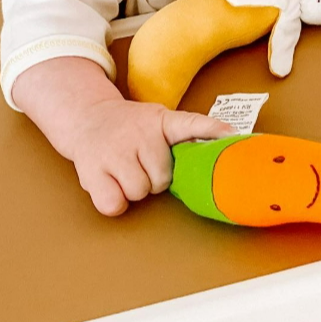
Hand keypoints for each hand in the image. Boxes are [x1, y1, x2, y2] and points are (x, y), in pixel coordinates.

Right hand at [11, 56, 235, 214]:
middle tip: (142, 163)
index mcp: (162, 120)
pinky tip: (110, 182)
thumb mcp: (158, 122)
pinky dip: (114, 201)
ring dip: (134, 189)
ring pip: (139, 192)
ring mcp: (114, 151)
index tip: (233, 135)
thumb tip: (214, 155)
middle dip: (155, 178)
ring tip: (125, 170)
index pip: (192, 123)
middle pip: (163, 178)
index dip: (214, 129)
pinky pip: (115, 203)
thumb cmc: (130, 128)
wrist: (87, 118)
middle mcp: (139, 132)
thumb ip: (182, 137)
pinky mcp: (92, 171)